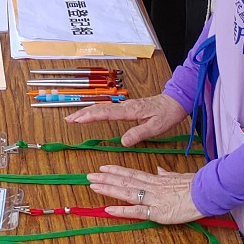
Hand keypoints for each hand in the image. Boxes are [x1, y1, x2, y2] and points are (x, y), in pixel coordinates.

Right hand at [65, 93, 186, 146]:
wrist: (175, 101)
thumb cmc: (167, 114)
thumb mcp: (156, 127)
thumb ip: (139, 133)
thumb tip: (123, 142)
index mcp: (130, 110)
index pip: (106, 113)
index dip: (90, 116)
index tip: (77, 120)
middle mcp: (125, 106)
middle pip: (100, 108)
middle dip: (82, 113)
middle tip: (68, 120)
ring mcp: (125, 106)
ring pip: (102, 107)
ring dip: (87, 112)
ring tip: (74, 118)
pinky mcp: (127, 107)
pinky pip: (107, 108)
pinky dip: (95, 111)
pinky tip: (91, 115)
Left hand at [86, 165, 203, 224]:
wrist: (207, 193)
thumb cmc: (196, 185)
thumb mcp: (180, 176)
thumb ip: (167, 174)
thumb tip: (159, 170)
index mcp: (156, 180)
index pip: (132, 174)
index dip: (116, 171)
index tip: (103, 167)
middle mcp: (151, 188)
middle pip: (124, 182)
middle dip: (106, 179)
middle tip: (88, 176)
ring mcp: (153, 200)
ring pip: (126, 193)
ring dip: (108, 189)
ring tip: (93, 186)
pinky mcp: (158, 213)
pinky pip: (136, 212)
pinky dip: (122, 210)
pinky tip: (108, 209)